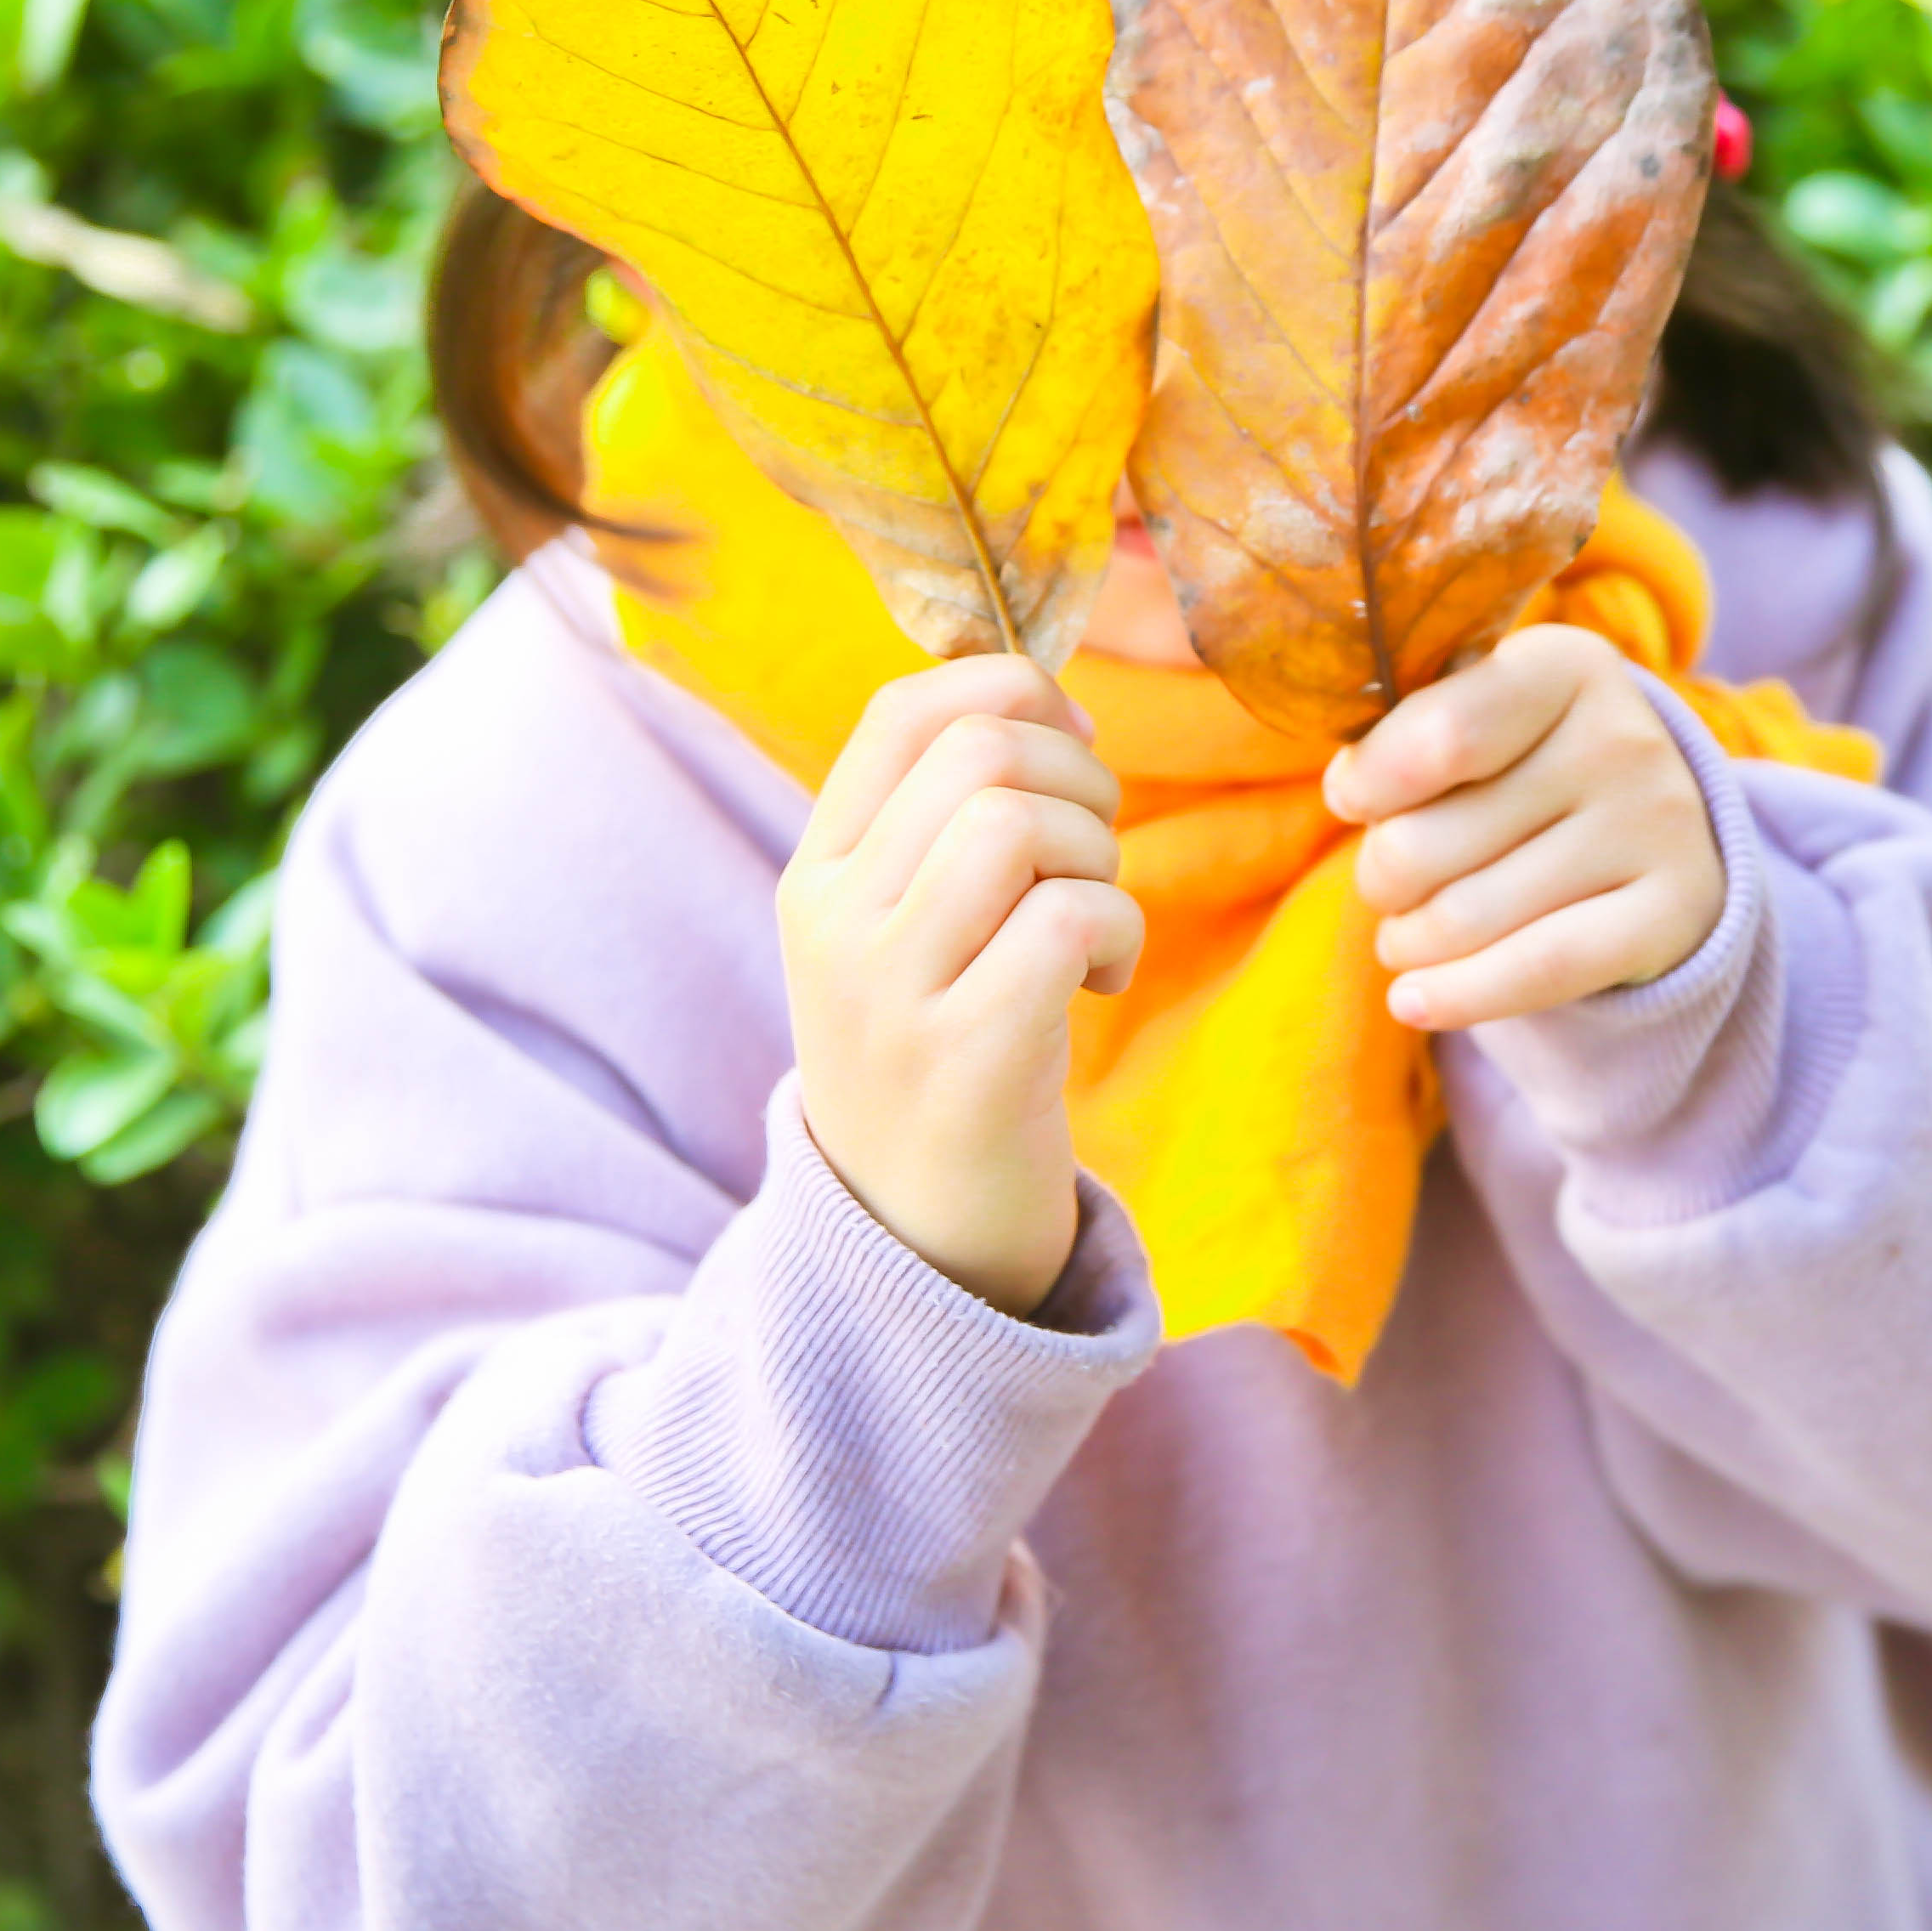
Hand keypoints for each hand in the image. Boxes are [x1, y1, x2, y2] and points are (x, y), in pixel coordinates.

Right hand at [780, 658, 1145, 1314]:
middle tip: (1094, 854)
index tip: (1072, 740)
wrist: (915, 1241)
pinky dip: (1117, 931)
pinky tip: (1099, 983)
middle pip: (981, 752)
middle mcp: (834, 921)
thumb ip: (942, 821)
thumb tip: (1049, 696)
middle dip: (1078, 775)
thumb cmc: (941, 1056)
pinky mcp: (965, 1058)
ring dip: (1098, 855)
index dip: (1010, 688)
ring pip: (1020, 823)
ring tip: (1093, 924)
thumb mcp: (901, 931)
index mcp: (814, 872)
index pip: (901, 710)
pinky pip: (1067, 919)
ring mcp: (889, 991)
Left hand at [1326, 624, 1723, 1031]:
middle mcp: (1623, 737)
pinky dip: (1458, 996)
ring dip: (1409, 942)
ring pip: (1466, 918)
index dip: (1368, 784)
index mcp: (1565, 665)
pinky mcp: (1673, 913)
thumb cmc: (1528, 772)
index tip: (1350, 798)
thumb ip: (1411, 737)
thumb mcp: (1482, 721)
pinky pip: (1538, 970)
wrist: (1654, 837)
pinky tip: (1414, 1001)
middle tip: (1391, 883)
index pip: (1438, 737)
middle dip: (1381, 878)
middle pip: (1426, 843)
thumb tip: (1352, 787)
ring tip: (1409, 936)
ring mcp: (1658, 826)